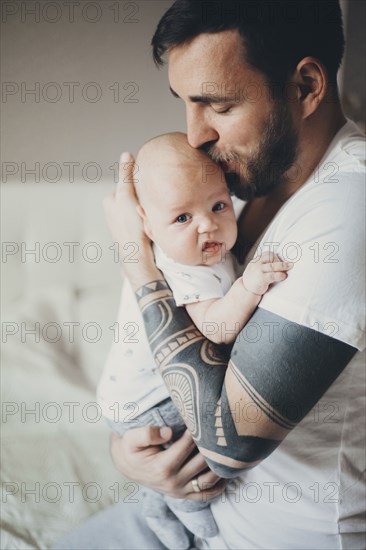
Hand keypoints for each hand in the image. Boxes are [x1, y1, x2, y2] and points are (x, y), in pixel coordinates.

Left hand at [103, 152, 159, 286]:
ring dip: (147, 208)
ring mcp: (121, 224)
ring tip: (155, 211)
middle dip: (142, 197)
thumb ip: (126, 175)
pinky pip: (141, 220)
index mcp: (109, 201)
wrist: (137, 255)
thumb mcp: (127, 195)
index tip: (150, 186)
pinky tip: (154, 222)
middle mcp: (112, 212)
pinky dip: (148, 219)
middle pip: (132, 196)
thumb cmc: (130, 225)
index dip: (140, 183)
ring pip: (137, 209)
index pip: (127, 183)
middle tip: (154, 200)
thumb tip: (127, 154)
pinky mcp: (131, 233)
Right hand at [110, 426, 226, 500]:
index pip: (187, 446)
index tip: (202, 417)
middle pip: (202, 462)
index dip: (196, 431)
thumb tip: (168, 432)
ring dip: (219, 465)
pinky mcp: (184, 494)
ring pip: (208, 480)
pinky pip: (206, 494)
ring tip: (225, 448)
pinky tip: (224, 470)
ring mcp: (180, 490)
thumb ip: (147, 433)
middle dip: (211, 446)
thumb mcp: (131, 438)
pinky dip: (218, 484)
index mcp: (162, 467)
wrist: (127, 465)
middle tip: (218, 430)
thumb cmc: (131, 448)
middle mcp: (173, 482)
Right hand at [243, 251, 292, 295]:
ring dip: (283, 266)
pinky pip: (272, 275)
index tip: (282, 260)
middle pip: (270, 257)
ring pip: (272, 266)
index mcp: (256, 261)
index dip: (276, 256)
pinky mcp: (261, 279)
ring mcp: (258, 271)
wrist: (246, 291)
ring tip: (290, 266)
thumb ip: (265, 265)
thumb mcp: (257, 269)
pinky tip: (283, 276)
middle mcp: (256, 264)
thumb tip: (280, 263)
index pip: (267, 253)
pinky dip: (279, 275)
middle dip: (279, 260)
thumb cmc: (254, 280)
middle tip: (288, 265)